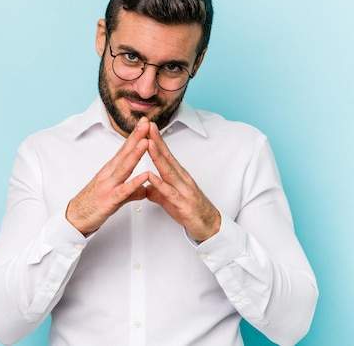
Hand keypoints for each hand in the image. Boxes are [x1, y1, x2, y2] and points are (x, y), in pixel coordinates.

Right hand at [66, 117, 150, 235]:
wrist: (76, 217)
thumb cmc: (92, 203)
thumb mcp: (115, 195)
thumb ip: (131, 191)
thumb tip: (144, 189)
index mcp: (110, 171)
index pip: (124, 150)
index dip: (134, 136)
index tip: (144, 124)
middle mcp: (109, 175)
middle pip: (124, 153)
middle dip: (136, 137)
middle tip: (145, 123)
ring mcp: (109, 186)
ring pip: (124, 168)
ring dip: (135, 154)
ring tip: (145, 142)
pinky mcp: (110, 200)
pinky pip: (124, 191)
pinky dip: (134, 183)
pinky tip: (144, 176)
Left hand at [145, 122, 220, 242]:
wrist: (209, 226)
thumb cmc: (189, 210)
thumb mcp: (169, 199)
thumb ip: (156, 191)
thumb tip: (145, 186)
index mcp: (178, 176)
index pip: (166, 155)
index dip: (156, 141)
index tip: (147, 128)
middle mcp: (182, 179)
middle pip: (167, 157)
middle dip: (157, 141)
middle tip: (148, 127)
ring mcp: (184, 190)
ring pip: (168, 171)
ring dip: (158, 157)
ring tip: (148, 144)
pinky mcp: (183, 204)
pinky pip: (169, 192)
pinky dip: (159, 183)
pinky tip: (150, 176)